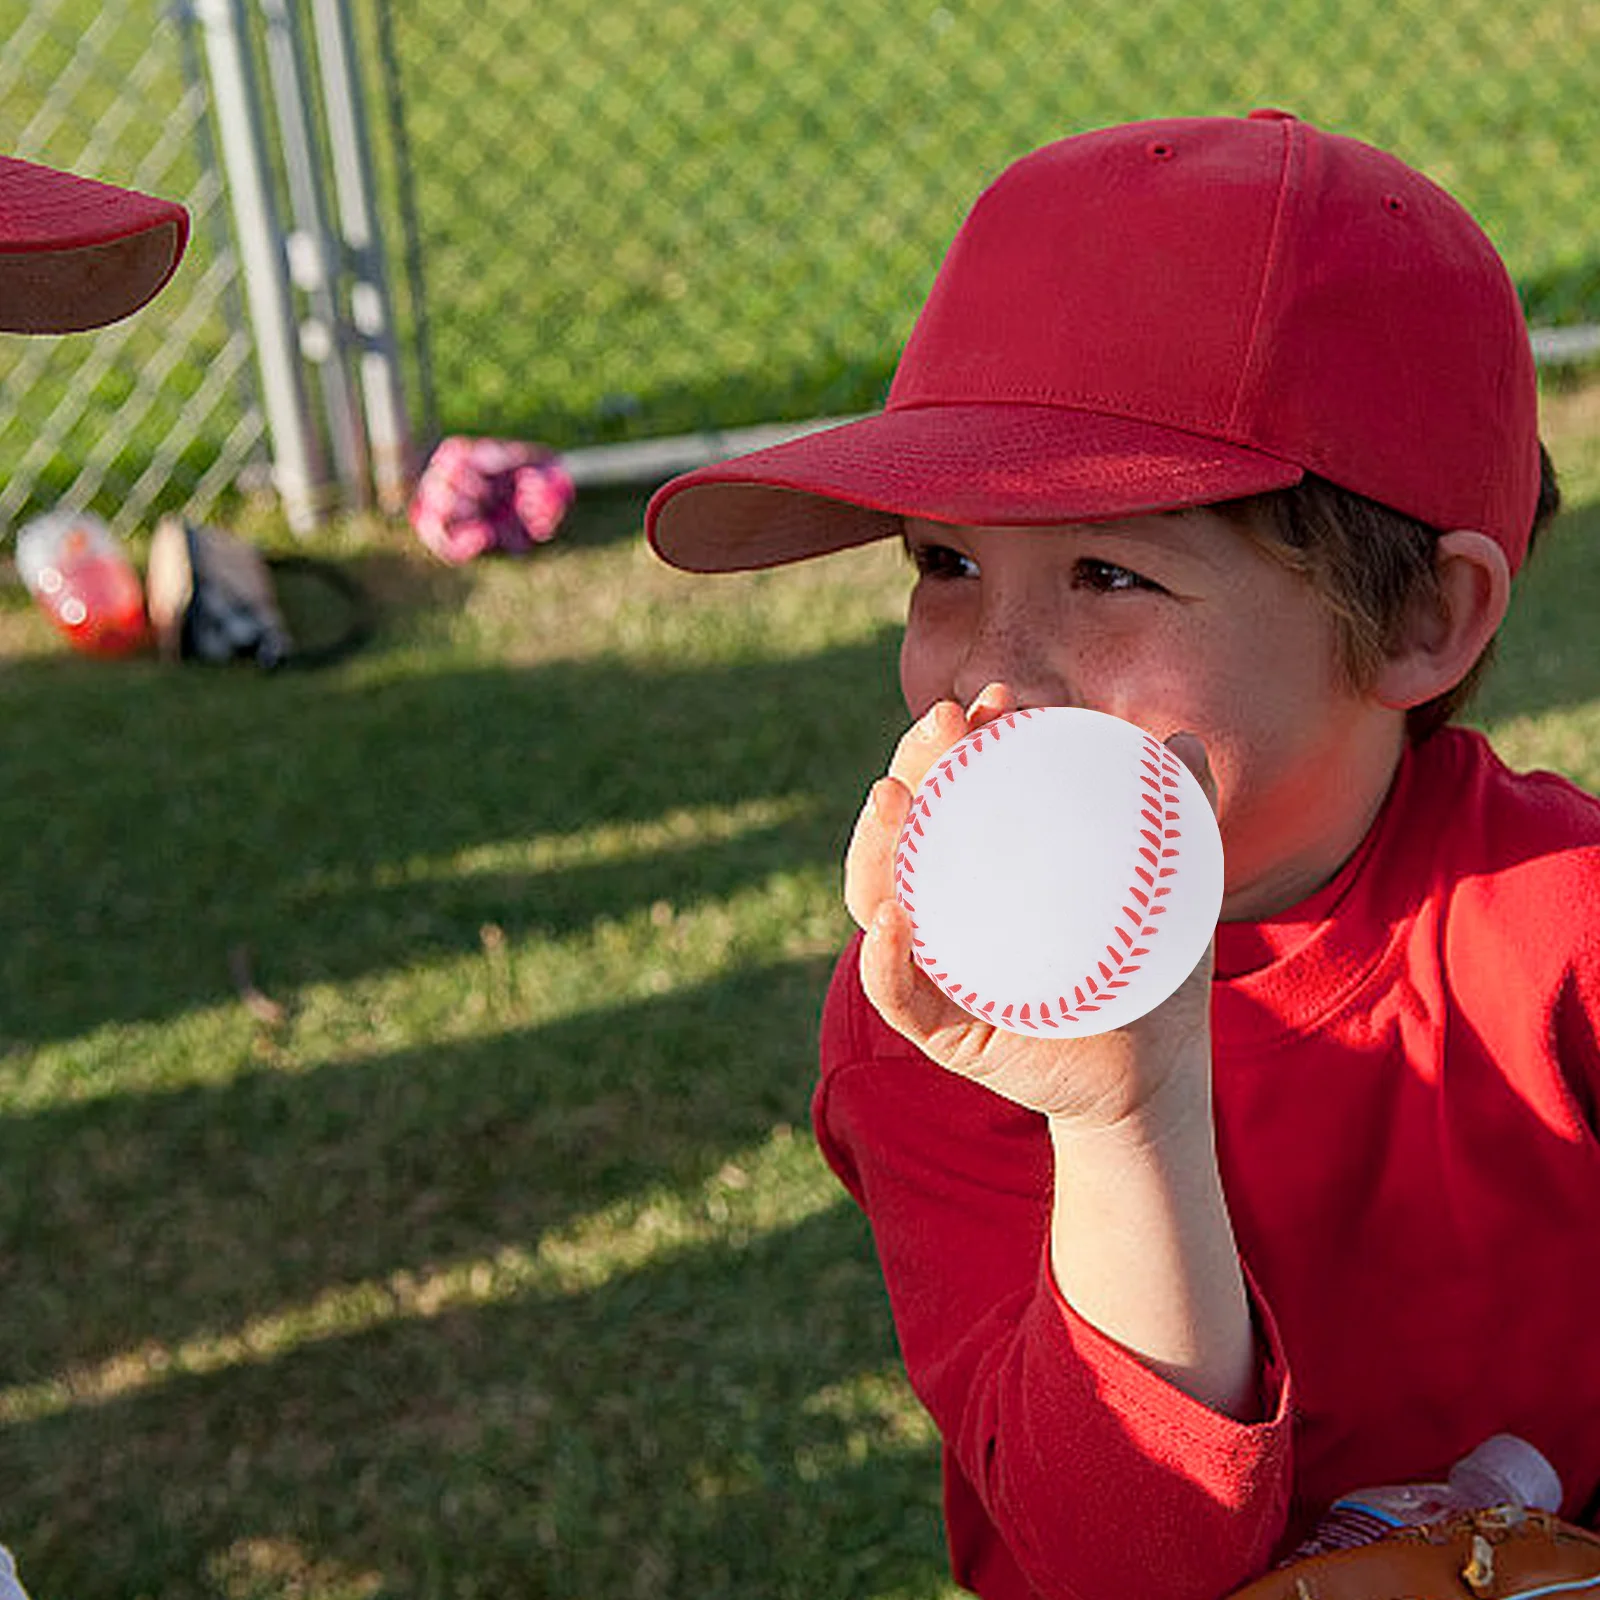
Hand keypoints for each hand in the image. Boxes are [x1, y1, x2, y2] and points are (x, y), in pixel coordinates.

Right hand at [845, 683, 1217, 1132]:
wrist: (1153, 1075)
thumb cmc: (1149, 975)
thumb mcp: (1169, 891)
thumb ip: (1178, 820)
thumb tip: (1184, 741)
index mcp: (983, 868)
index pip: (953, 790)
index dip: (958, 738)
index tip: (994, 699)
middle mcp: (943, 908)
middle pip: (903, 828)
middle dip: (911, 763)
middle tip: (946, 721)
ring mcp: (931, 965)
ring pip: (875, 897)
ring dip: (872, 844)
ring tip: (892, 796)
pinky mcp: (935, 1029)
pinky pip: (895, 992)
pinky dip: (883, 958)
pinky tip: (894, 920)